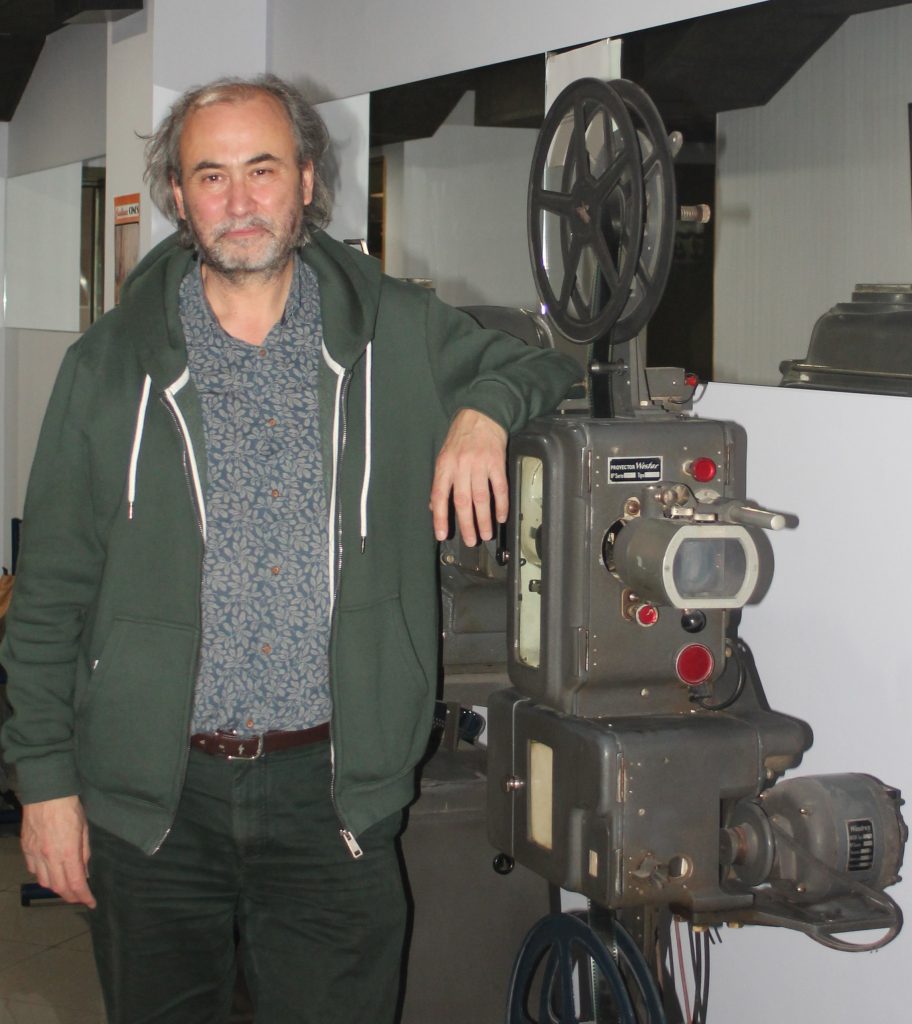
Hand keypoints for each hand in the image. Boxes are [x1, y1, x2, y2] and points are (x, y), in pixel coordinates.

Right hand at [21, 796, 95, 907]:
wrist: (46, 793)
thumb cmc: (69, 808)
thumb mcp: (85, 829)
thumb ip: (84, 853)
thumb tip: (85, 872)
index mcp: (68, 852)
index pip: (77, 883)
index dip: (84, 897)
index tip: (91, 902)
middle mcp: (50, 857)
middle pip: (59, 888)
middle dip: (71, 896)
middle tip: (80, 897)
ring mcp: (35, 854)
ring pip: (44, 882)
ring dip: (56, 888)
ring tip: (67, 887)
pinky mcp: (27, 849)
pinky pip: (34, 870)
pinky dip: (43, 876)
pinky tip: (51, 872)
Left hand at [430, 409, 507, 544]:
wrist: (482, 413)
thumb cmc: (461, 436)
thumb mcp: (443, 456)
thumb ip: (440, 481)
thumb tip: (434, 506)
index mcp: (444, 466)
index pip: (439, 496)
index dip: (439, 517)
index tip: (441, 534)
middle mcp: (461, 466)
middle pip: (462, 501)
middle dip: (467, 524)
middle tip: (471, 541)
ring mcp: (480, 464)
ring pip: (482, 498)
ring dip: (484, 519)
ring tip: (486, 534)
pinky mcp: (497, 462)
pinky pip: (500, 488)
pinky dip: (501, 504)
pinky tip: (501, 517)